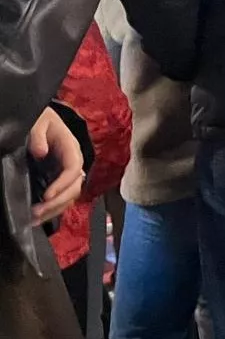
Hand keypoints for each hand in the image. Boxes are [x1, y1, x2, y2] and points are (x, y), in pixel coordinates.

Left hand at [28, 107, 83, 226]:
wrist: (41, 121)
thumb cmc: (42, 119)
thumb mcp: (39, 121)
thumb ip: (38, 135)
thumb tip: (41, 152)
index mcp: (71, 147)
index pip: (73, 169)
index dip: (62, 184)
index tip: (46, 196)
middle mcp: (73, 162)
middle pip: (75, 186)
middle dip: (58, 202)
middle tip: (37, 212)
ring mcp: (66, 173)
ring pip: (70, 196)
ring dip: (55, 209)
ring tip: (35, 219)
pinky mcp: (58, 180)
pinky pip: (62, 198)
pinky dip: (52, 210)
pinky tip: (38, 217)